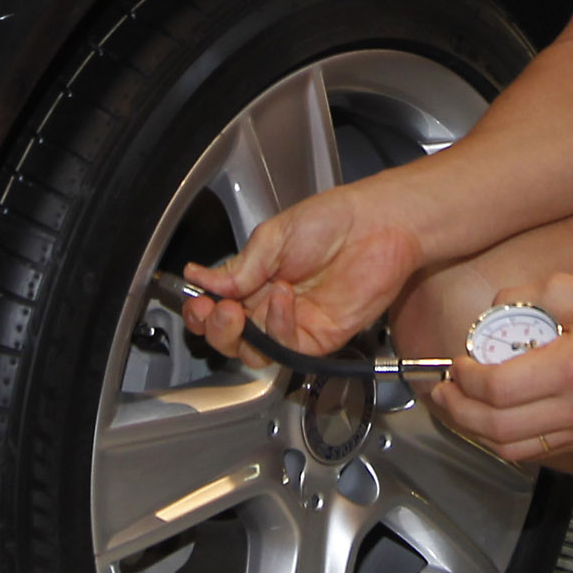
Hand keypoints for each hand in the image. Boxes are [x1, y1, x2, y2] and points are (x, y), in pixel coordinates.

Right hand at [180, 185, 424, 363]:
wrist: (377, 224)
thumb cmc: (335, 220)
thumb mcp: (273, 236)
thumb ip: (239, 266)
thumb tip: (201, 279)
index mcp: (258, 280)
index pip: (219, 309)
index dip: (202, 312)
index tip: (195, 301)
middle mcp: (274, 306)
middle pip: (232, 338)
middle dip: (215, 328)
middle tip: (213, 310)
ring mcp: (297, 323)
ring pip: (256, 352)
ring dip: (241, 333)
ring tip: (240, 306)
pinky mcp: (320, 336)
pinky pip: (288, 348)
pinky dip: (278, 328)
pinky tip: (281, 298)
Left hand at [429, 271, 572, 462]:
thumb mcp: (571, 287)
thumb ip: (520, 297)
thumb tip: (487, 315)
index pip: (500, 388)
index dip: (466, 378)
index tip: (457, 362)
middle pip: (498, 427)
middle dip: (460, 410)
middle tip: (444, 390)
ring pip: (513, 448)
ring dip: (476, 431)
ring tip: (460, 407)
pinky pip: (536, 451)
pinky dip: (505, 440)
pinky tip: (493, 419)